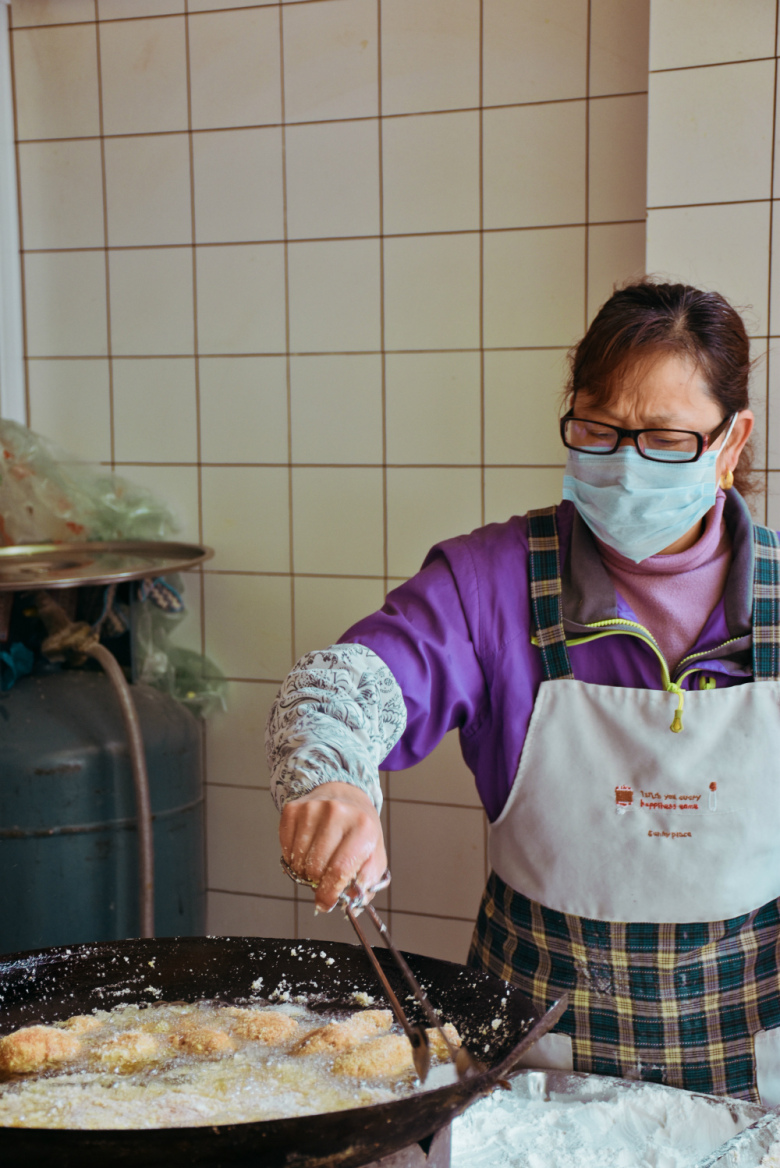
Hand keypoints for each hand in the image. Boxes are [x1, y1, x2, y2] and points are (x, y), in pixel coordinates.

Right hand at [279, 782, 386, 912]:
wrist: (345, 796)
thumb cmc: (360, 831)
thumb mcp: (374, 855)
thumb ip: (367, 882)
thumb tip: (350, 901)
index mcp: (363, 827)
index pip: (339, 869)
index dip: (329, 893)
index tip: (324, 903)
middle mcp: (337, 813)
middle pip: (315, 867)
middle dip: (317, 883)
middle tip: (322, 880)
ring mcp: (312, 809)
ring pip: (298, 860)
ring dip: (304, 871)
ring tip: (316, 864)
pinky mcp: (293, 809)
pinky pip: (286, 848)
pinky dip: (293, 858)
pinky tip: (305, 851)